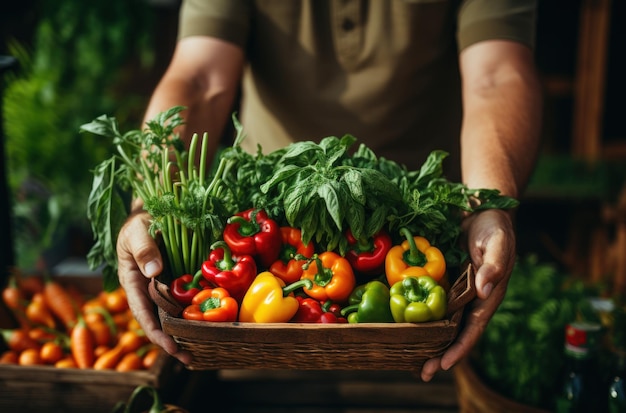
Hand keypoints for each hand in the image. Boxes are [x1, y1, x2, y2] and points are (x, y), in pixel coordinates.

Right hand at [116, 211, 192, 364]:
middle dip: (174, 342)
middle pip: (161, 321)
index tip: (170, 347)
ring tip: (204, 350)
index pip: (143, 314)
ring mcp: (166, 287)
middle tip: (190, 359)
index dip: (156, 333)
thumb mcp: (136, 232)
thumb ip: (143, 249)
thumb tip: (153, 272)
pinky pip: (189, 299)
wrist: (152, 214)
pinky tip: (213, 324)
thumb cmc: (138, 224)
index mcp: (133, 284)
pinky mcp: (180, 281)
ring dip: (189, 332)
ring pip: (176, 314)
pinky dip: (199, 312)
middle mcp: (149, 291)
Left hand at [420, 208, 515, 380]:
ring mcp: (457, 291)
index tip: (444, 365)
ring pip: (441, 322)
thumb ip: (494, 266)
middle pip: (455, 332)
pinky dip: (420, 316)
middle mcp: (472, 298)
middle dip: (440, 354)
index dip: (460, 348)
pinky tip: (405, 327)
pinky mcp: (444, 281)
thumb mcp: (498, 243)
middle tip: (422, 373)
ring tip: (409, 359)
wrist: (481, 209)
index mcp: (488, 296)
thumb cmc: (494, 226)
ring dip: (427, 340)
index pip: (473, 328)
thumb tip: (485, 292)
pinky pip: (432, 302)